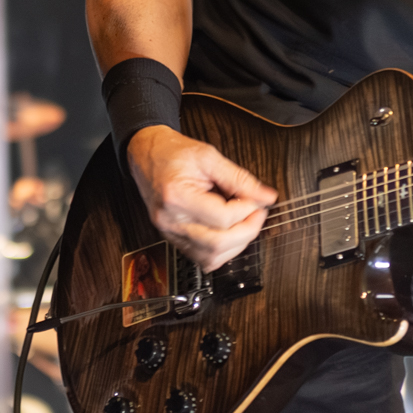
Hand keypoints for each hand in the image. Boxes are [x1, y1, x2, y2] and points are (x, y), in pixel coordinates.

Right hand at [126, 126, 276, 272]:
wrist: (147, 155)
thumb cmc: (172, 153)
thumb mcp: (208, 156)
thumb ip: (239, 178)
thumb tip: (265, 196)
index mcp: (176, 196)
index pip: (221, 217)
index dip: (247, 210)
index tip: (257, 200)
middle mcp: (170, 220)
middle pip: (217, 243)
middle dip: (247, 231)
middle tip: (257, 214)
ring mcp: (170, 233)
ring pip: (210, 258)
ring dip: (236, 245)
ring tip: (244, 223)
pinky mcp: (173, 239)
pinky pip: (201, 258)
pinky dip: (221, 251)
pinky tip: (229, 234)